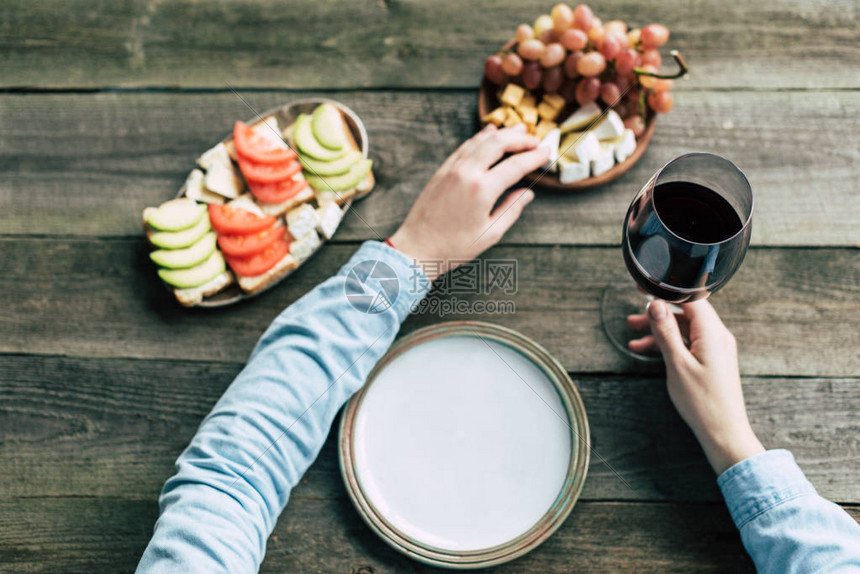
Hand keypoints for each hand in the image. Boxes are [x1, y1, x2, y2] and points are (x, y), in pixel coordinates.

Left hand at [389, 124, 549, 280]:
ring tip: (519, 130)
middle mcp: (466, 174)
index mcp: (482, 190)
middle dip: (521, 139)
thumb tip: (528, 194)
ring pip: (480, 141)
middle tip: (536, 140)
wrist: (417, 248)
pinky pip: (464, 147)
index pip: (516, 165)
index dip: (535, 157)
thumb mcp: (490, 233)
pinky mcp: (442, 171)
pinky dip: (479, 138)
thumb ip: (511, 210)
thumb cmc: (454, 246)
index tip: (547, 152)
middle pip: (499, 143)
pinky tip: (489, 134)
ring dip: (502, 133)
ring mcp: (452, 170)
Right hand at [628, 299, 764, 473]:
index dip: (666, 291)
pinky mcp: (713, 360)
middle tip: (633, 316)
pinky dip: (669, 343)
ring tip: (633, 334)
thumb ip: (666, 332)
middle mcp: (718, 336)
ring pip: (685, 329)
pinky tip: (647, 350)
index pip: (690, 300)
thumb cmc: (702, 402)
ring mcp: (716, 348)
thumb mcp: (677, 364)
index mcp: (713, 334)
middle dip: (658, 314)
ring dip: (660, 330)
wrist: (724, 432)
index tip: (644, 289)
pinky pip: (689, 343)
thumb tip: (655, 305)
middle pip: (685, 314)